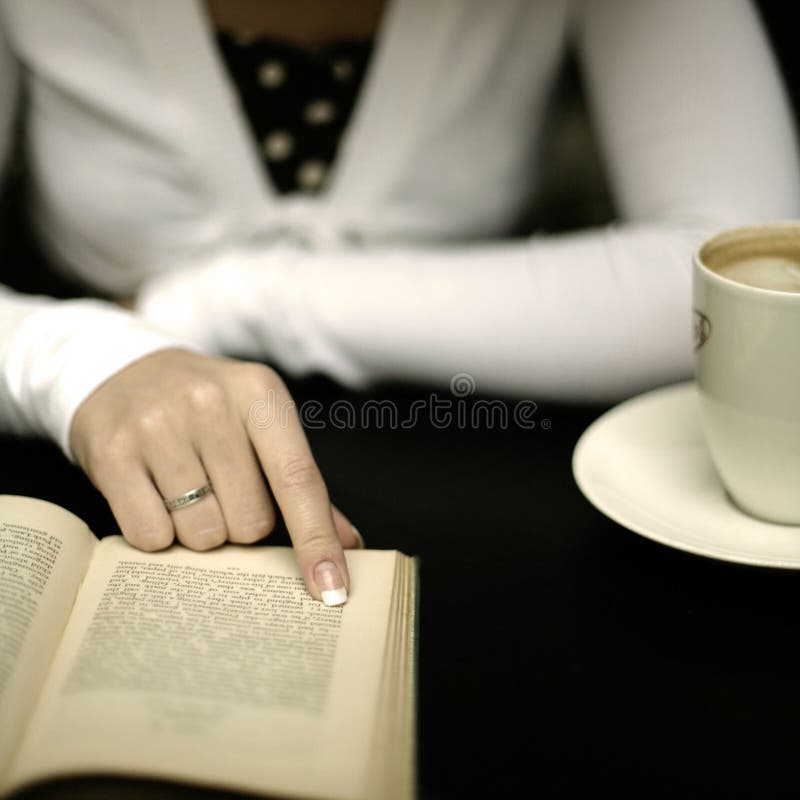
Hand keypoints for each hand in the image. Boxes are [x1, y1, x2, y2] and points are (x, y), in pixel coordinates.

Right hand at [69, 348, 360, 604]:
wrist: (122, 370)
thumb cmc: (206, 409)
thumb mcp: (259, 423)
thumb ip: (303, 484)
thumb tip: (349, 542)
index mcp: (260, 394)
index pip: (298, 481)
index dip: (317, 540)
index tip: (333, 590)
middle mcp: (211, 403)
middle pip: (250, 521)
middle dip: (240, 524)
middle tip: (219, 490)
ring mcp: (157, 425)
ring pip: (202, 534)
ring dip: (199, 530)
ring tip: (184, 488)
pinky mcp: (113, 452)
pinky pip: (150, 536)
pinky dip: (158, 533)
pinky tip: (153, 495)